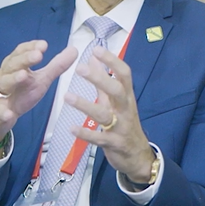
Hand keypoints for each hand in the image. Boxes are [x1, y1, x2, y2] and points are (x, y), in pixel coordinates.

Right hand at [0, 41, 77, 148]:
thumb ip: (56, 66)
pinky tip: (9, 114)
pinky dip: (3, 112)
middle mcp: (5, 76)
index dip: (31, 47)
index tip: (44, 45)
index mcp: (14, 66)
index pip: (20, 52)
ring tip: (24, 76)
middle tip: (38, 55)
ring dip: (13, 79)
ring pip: (4, 84)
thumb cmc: (20, 94)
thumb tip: (74, 50)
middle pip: (13, 64)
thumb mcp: (41, 80)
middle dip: (25, 59)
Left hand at [65, 46, 155, 182]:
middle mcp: (125, 109)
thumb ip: (105, 81)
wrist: (138, 156)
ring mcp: (120, 127)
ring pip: (104, 114)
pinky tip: (71, 128)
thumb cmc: (124, 123)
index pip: (124, 74)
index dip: (112, 61)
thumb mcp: (117, 102)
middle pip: (116, 91)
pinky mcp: (113, 143)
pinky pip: (99, 138)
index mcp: (126, 96)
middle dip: (100, 79)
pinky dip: (86, 134)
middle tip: (81, 68)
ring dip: (85, 105)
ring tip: (67, 96)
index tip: (97, 50)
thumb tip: (96, 59)